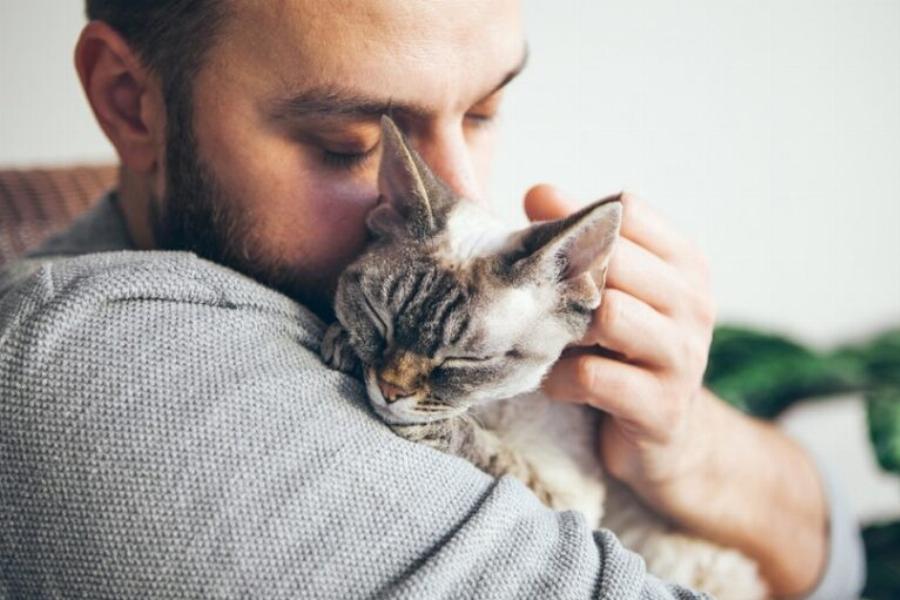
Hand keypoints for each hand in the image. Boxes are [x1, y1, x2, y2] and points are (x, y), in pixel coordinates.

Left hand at [524, 184, 827, 596]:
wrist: (669, 440)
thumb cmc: (626, 352)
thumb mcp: (612, 290)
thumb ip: (581, 240)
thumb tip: (538, 192)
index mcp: (685, 263)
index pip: (628, 210)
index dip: (578, 221)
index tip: (547, 245)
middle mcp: (694, 303)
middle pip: (614, 258)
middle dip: (567, 277)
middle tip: (541, 300)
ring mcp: (684, 357)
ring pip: (608, 314)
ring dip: (564, 329)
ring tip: (553, 342)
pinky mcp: (662, 408)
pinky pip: (593, 375)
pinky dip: (561, 378)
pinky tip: (559, 383)